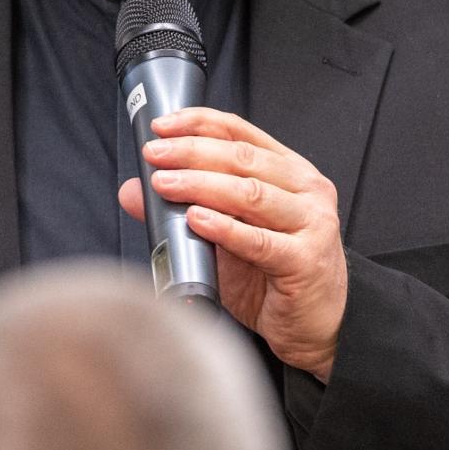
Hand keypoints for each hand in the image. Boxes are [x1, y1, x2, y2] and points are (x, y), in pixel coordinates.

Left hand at [118, 109, 345, 380]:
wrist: (315, 325)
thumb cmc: (276, 276)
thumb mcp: (227, 235)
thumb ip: (187, 206)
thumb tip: (133, 191)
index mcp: (291, 173)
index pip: (242, 134)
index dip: (200, 124)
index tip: (162, 126)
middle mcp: (307, 191)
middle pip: (243, 159)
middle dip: (192, 152)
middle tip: (156, 155)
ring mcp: (311, 224)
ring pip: (250, 193)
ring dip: (202, 185)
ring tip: (166, 184)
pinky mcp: (305, 260)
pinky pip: (259, 241)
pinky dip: (224, 228)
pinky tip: (197, 220)